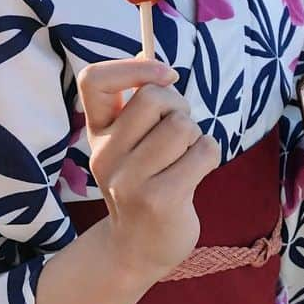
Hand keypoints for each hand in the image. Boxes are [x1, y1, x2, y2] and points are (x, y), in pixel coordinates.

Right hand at [77, 59, 218, 279]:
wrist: (138, 249)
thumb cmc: (144, 182)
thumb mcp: (130, 143)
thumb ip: (137, 104)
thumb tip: (147, 53)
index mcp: (97, 133)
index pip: (95, 80)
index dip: (134, 67)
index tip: (165, 75)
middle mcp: (105, 155)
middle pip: (153, 97)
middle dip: (179, 105)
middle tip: (180, 131)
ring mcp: (129, 181)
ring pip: (182, 125)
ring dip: (196, 135)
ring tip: (185, 156)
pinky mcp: (160, 200)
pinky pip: (204, 151)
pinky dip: (209, 154)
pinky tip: (195, 173)